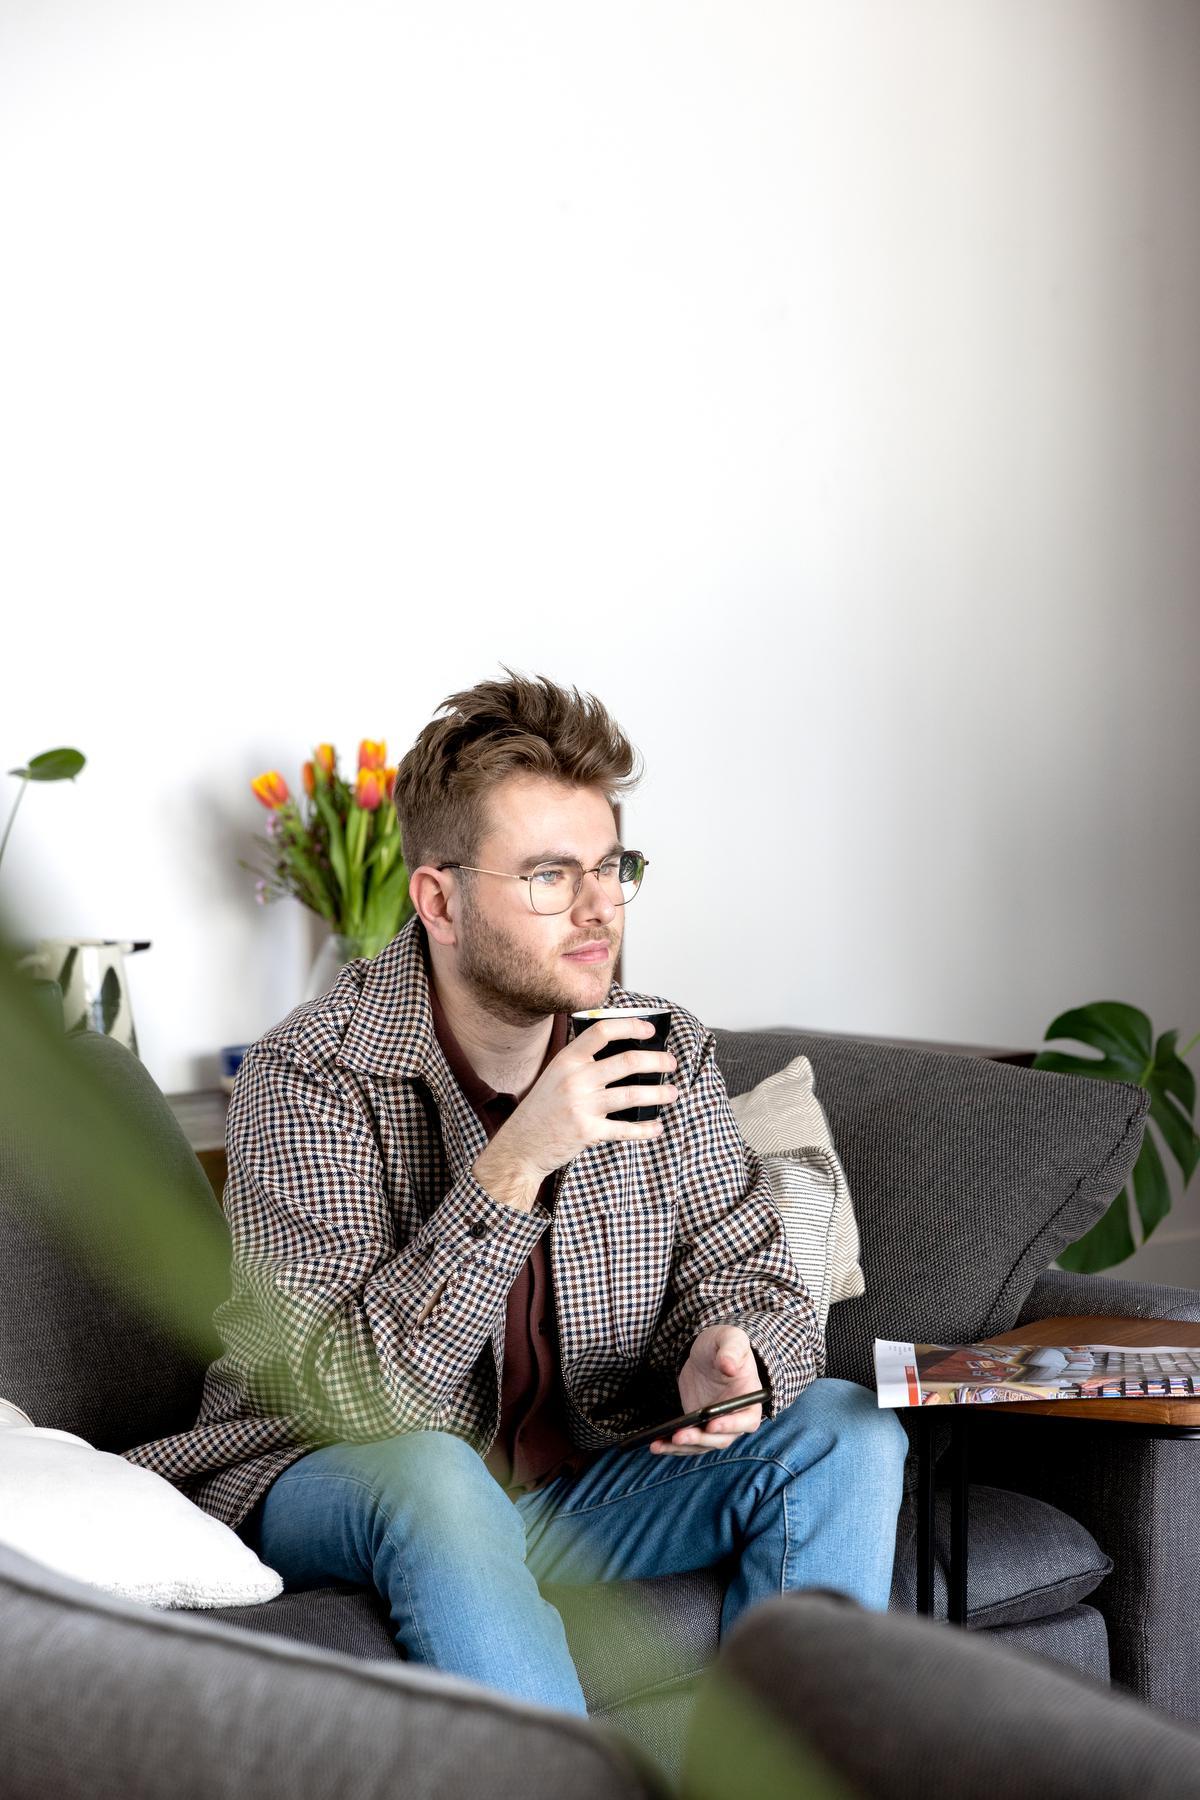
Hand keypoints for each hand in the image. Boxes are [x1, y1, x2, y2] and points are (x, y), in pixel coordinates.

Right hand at [472, 1017, 678, 1208]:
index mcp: (566, 1060)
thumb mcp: (555, 1076)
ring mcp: (582, 1106)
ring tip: (672, 1092)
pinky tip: (656, 1127)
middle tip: (670, 1063)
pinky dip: (645, 1129)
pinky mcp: (588, 1131)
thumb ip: (582, 1064)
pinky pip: (626, 1128)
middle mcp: (575, 1079)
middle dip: (656, 1061)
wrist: (520, 1146)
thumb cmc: (542, 1109)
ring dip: (658, 1093)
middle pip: (627, 1061)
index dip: (630, 1026)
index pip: (602, 1031)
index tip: (650, 1030)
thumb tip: (624, 1055)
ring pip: (632, 1094)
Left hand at [650, 1324, 764, 1455]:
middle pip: (721, 1439)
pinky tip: (655, 1445)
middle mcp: (735, 1418)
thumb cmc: (726, 1344)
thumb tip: (729, 1366)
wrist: (709, 1353)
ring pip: (701, 1445)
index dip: (731, 1426)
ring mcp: (716, 1425)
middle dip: (699, 1439)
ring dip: (681, 1447)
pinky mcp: (698, 1427)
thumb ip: (732, 1351)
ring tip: (658, 1445)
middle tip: (679, 1434)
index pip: (747, 1421)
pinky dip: (672, 1446)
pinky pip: (688, 1442)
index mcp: (749, 1400)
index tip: (711, 1424)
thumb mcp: (731, 1339)